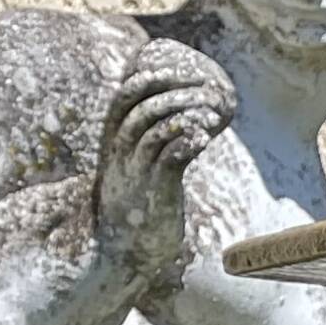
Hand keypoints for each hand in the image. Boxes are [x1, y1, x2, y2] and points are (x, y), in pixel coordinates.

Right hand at [93, 43, 233, 284]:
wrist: (123, 255)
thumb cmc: (137, 213)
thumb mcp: (138, 175)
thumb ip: (153, 151)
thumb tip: (183, 131)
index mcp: (114, 145)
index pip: (122, 99)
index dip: (144, 79)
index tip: (168, 70)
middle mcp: (120, 153)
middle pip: (139, 106)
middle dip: (169, 89)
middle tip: (201, 85)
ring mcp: (135, 172)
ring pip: (153, 128)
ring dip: (184, 113)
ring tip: (211, 110)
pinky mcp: (153, 192)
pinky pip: (167, 158)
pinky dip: (184, 141)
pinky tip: (203, 136)